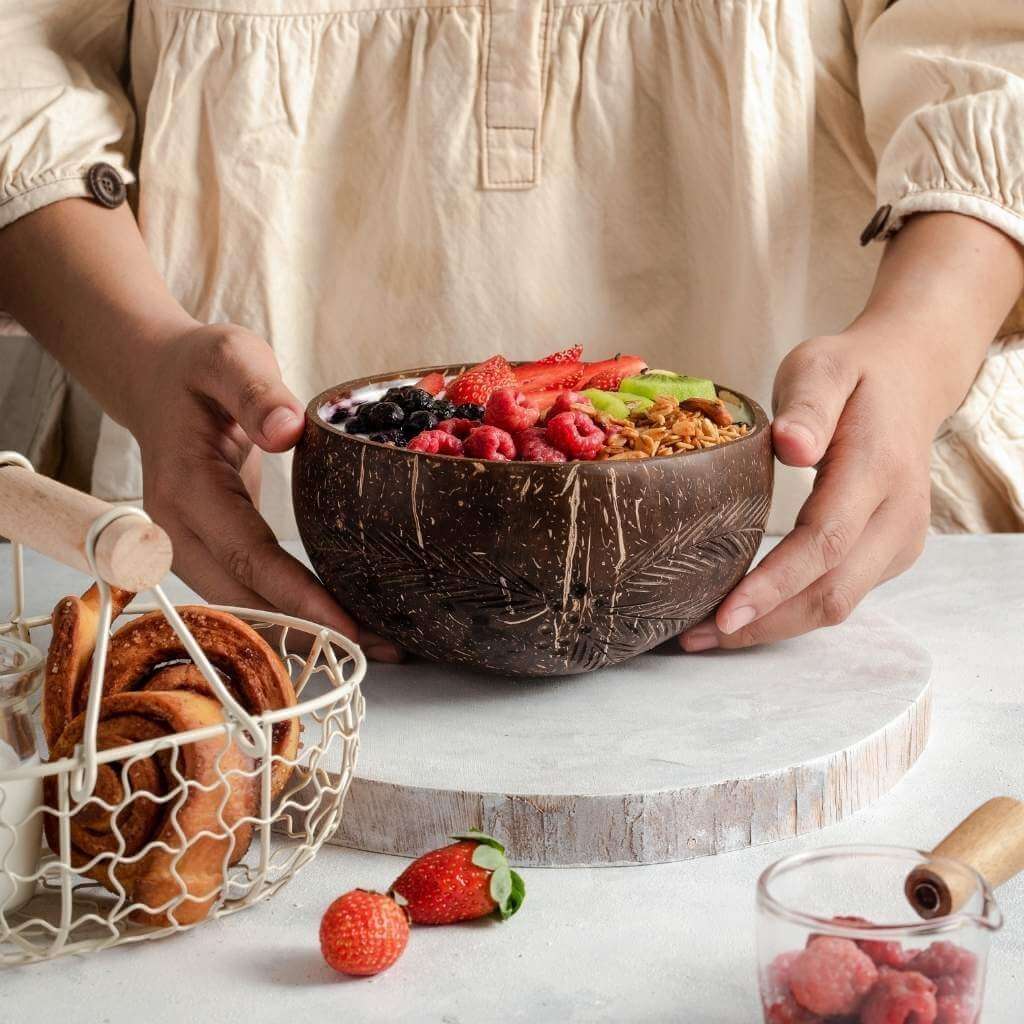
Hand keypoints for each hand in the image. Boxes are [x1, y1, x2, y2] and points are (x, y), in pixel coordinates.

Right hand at [128, 322, 401, 661]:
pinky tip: (346, 620)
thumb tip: (286, 431)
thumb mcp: (229, 357)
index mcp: (185, 489)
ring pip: (246, 608)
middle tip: (388, 647)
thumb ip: (255, 391)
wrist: (158, 381)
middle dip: (314, 631)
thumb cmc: (199, 368)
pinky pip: (249, 593)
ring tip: (381, 644)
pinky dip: (294, 612)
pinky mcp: (207, 551)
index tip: (349, 627)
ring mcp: (187, 548)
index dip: (298, 597)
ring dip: (306, 632)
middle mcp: (177, 532)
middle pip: (246, 600)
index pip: (247, 557)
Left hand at [680, 329, 933, 650]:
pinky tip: (746, 613)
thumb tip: (791, 446)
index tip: (723, 614)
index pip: (824, 542)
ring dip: (774, 627)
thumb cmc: (852, 374)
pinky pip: (840, 594)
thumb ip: (808, 406)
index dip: (773, 585)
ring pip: (837, 604)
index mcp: (878, 469)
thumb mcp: (823, 367)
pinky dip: (791, 612)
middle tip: (694, 637)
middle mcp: (899, 516)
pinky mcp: (891, 554)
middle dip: (763, 624)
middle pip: (832, 592)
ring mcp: (900, 541)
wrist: (908, 382)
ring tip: (707, 635)